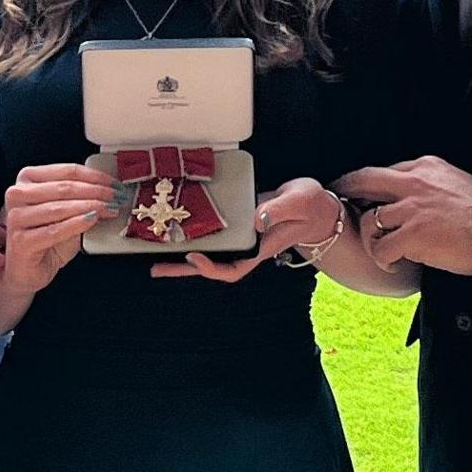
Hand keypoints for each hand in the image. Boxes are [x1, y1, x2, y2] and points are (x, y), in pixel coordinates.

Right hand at [0, 162, 120, 295]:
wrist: (26, 271)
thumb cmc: (45, 241)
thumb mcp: (66, 214)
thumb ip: (81, 200)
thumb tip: (109, 192)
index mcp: (28, 180)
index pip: (67, 171)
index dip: (95, 177)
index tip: (114, 184)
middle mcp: (17, 194)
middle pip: (65, 187)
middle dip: (96, 192)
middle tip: (116, 197)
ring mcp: (16, 217)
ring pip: (60, 207)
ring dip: (91, 207)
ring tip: (109, 209)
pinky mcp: (20, 240)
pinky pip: (55, 230)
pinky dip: (77, 223)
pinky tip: (92, 220)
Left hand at [155, 176, 342, 281]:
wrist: (315, 205)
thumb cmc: (311, 205)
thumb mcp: (299, 201)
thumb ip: (279, 208)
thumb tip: (255, 219)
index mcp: (262, 247)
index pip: (234, 269)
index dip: (211, 268)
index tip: (193, 257)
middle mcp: (249, 247)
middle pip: (214, 267)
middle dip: (185, 270)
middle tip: (156, 269)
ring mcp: (243, 239)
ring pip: (211, 254)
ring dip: (185, 258)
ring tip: (157, 259)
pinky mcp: (239, 226)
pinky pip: (215, 238)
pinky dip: (197, 237)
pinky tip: (180, 233)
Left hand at [334, 156, 471, 275]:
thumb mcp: (454, 181)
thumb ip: (430, 184)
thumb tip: (413, 196)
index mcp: (425, 167)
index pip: (386, 171)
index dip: (368, 182)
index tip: (359, 191)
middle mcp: (413, 182)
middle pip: (364, 180)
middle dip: (346, 189)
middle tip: (338, 200)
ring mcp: (411, 209)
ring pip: (370, 220)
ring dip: (371, 238)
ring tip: (381, 251)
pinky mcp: (412, 235)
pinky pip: (381, 248)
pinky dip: (383, 258)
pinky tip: (392, 264)